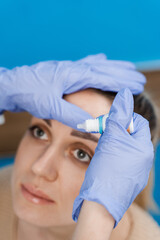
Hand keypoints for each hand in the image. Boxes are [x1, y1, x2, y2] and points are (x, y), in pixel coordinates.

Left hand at [0, 54, 145, 128]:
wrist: (12, 84)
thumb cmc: (30, 93)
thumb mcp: (51, 107)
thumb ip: (72, 115)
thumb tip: (92, 125)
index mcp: (73, 75)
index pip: (104, 77)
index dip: (121, 81)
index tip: (137, 83)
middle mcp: (73, 68)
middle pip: (104, 68)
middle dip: (122, 73)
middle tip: (138, 76)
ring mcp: (68, 67)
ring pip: (96, 64)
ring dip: (112, 66)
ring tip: (126, 66)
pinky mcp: (63, 70)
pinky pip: (85, 63)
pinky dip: (96, 62)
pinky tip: (99, 59)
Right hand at [72, 88, 153, 226]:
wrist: (99, 203)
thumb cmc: (105, 170)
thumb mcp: (111, 138)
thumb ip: (118, 115)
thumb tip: (125, 94)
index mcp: (143, 148)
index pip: (137, 122)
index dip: (122, 119)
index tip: (107, 123)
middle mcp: (143, 159)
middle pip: (131, 134)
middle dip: (115, 131)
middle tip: (102, 135)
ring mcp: (136, 170)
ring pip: (124, 147)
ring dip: (112, 143)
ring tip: (101, 149)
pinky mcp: (127, 177)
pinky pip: (121, 160)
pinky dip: (112, 155)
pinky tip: (103, 161)